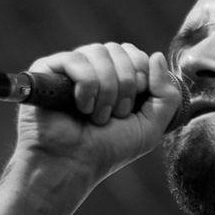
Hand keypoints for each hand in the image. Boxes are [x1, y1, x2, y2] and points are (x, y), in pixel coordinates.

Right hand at [13, 43, 181, 198]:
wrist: (74, 165)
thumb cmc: (110, 147)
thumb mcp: (152, 124)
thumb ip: (167, 93)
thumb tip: (157, 55)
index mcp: (117, 74)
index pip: (135, 53)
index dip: (141, 77)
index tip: (132, 107)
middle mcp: (93, 66)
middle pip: (119, 49)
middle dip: (125, 86)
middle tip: (116, 114)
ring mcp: (70, 66)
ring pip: (98, 52)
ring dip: (106, 90)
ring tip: (98, 116)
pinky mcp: (47, 69)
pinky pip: (76, 60)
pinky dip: (86, 87)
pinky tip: (81, 108)